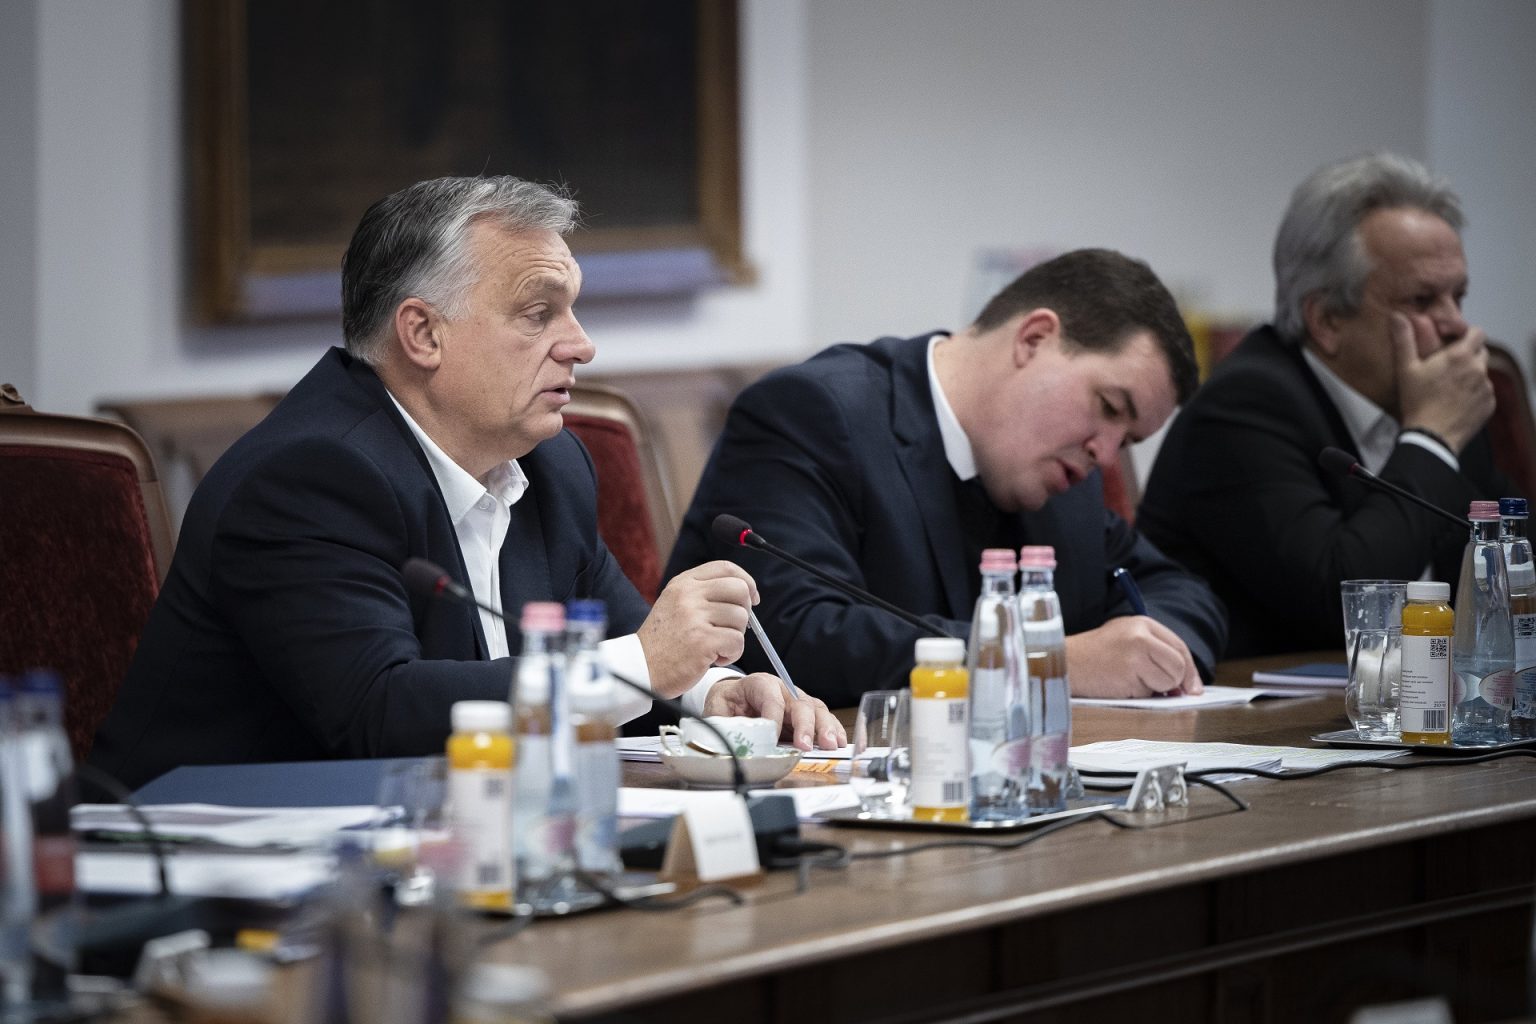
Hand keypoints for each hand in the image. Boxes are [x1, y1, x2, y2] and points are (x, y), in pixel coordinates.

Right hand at [637, 561, 757, 697]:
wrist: (640, 668)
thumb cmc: (663, 641)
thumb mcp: (675, 603)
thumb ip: (704, 593)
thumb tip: (745, 591)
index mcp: (683, 583)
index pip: (725, 567)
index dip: (746, 581)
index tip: (751, 598)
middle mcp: (688, 595)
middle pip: (740, 589)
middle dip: (744, 610)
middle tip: (731, 628)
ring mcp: (695, 617)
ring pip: (741, 618)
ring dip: (735, 637)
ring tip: (715, 647)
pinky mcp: (702, 640)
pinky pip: (737, 641)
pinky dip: (732, 653)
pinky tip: (714, 658)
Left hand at [703, 673, 845, 750]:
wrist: (733, 699)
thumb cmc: (727, 704)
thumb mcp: (718, 712)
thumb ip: (727, 726)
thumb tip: (735, 744)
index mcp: (759, 684)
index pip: (770, 697)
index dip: (773, 717)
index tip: (771, 738)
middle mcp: (783, 689)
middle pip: (799, 702)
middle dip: (804, 725)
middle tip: (804, 745)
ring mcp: (797, 700)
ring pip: (817, 710)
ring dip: (825, 728)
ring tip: (830, 745)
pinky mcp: (806, 713)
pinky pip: (823, 719)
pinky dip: (833, 730)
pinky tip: (838, 743)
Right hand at [1065, 616, 1201, 697]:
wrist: (1065, 662)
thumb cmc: (1094, 654)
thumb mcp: (1126, 639)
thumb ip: (1155, 652)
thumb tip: (1187, 684)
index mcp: (1142, 623)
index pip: (1179, 647)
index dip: (1189, 670)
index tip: (1192, 687)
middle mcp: (1141, 636)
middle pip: (1179, 666)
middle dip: (1173, 682)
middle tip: (1156, 686)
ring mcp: (1135, 655)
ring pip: (1168, 682)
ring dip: (1154, 689)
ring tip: (1129, 679)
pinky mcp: (1128, 674)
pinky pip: (1148, 693)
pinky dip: (1138, 694)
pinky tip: (1119, 684)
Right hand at [1393, 312, 1493, 452]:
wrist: (1431, 436)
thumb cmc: (1417, 402)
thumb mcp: (1406, 369)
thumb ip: (1404, 340)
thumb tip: (1397, 317)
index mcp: (1460, 355)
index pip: (1477, 332)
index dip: (1467, 335)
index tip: (1455, 342)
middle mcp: (1478, 369)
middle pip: (1481, 352)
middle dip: (1468, 356)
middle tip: (1448, 367)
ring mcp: (1486, 388)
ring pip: (1482, 374)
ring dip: (1471, 376)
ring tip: (1450, 388)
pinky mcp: (1489, 405)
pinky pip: (1485, 393)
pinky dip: (1474, 395)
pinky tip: (1456, 402)